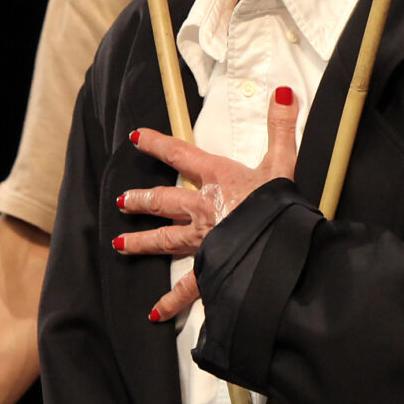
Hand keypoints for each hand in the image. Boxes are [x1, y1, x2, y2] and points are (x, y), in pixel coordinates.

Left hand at [112, 87, 299, 321]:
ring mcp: (203, 241)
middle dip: (142, 200)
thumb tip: (282, 92)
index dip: (156, 144)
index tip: (134, 138)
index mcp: (217, 178)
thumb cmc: (279, 205)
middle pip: (164, 201)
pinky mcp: (210, 270)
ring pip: (165, 240)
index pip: (180, 155)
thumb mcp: (283, 161)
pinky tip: (155, 311)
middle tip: (121, 200)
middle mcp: (202, 208)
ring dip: (142, 241)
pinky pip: (187, 287)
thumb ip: (280, 126)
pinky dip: (172, 301)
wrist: (276, 246)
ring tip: (120, 244)